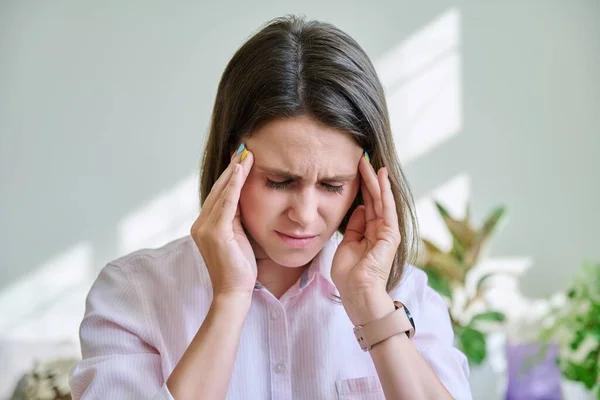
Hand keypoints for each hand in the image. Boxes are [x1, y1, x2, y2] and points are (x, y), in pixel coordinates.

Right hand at [191, 146, 256, 297]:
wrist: (233, 292)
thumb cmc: (239, 269)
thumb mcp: (238, 238)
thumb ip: (236, 219)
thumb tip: (244, 199)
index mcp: (204, 225)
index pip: (219, 195)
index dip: (230, 176)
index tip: (241, 159)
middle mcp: (200, 224)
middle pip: (218, 189)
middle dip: (232, 168)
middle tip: (244, 149)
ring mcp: (205, 228)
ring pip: (222, 192)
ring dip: (235, 171)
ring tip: (247, 154)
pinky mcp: (215, 232)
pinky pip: (227, 203)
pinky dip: (234, 185)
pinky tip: (241, 170)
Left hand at [331, 156, 400, 323]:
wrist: (357, 294)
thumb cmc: (350, 276)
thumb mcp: (347, 245)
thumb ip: (354, 227)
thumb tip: (358, 209)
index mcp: (369, 233)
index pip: (366, 205)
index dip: (360, 188)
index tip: (354, 171)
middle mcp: (380, 230)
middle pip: (374, 199)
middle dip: (367, 179)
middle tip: (360, 158)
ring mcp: (387, 232)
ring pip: (381, 200)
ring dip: (375, 180)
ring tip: (368, 161)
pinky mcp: (390, 234)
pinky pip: (386, 208)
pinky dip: (384, 191)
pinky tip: (380, 176)